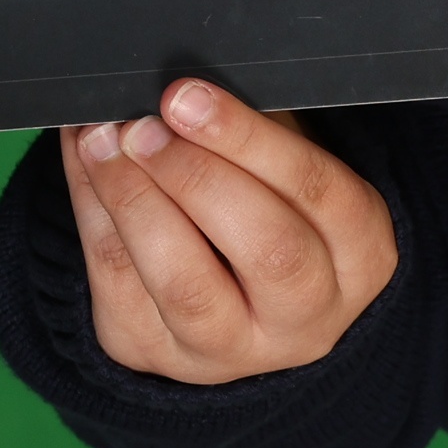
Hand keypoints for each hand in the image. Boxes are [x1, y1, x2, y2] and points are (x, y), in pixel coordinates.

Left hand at [61, 81, 398, 383]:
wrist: (245, 311)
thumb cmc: (274, 214)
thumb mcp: (290, 172)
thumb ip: (255, 136)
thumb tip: (183, 90)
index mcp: (360, 256)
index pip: (318, 192)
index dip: (248, 139)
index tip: (188, 96)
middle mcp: (308, 317)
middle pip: (267, 248)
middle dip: (194, 175)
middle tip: (144, 126)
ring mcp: (233, 349)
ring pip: (185, 283)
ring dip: (134, 200)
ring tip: (104, 142)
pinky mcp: (161, 357)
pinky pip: (121, 285)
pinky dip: (94, 213)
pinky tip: (87, 165)